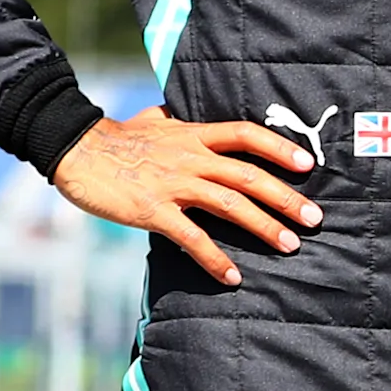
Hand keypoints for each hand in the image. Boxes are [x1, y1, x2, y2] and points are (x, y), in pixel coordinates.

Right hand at [50, 106, 319, 286]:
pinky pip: (192, 237)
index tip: (307, 165)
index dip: (279, 148)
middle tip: (314, 219)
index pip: (246, 135)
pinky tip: (232, 276)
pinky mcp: (153, 211)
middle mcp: (190, 157)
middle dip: (286, 198)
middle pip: (249, 175)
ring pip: (230, 204)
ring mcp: (173, 184)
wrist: (75, 149)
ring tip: (289, 246)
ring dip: (263, 227)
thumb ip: (172, 120)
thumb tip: (175, 113)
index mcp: (193, 134)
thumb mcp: (152, 120)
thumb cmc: (116, 139)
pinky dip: (215, 259)